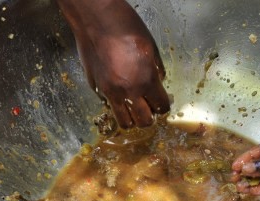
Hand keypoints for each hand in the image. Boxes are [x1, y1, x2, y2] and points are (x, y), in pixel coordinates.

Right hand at [59, 0, 169, 128]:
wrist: (96, 19)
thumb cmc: (125, 26)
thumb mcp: (151, 47)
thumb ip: (156, 70)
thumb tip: (158, 83)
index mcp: (146, 80)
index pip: (161, 107)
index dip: (163, 105)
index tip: (162, 101)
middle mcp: (128, 91)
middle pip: (143, 121)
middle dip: (149, 117)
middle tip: (149, 108)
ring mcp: (109, 92)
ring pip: (124, 121)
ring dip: (132, 118)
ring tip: (134, 108)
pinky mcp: (96, 88)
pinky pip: (108, 105)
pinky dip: (115, 104)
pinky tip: (118, 91)